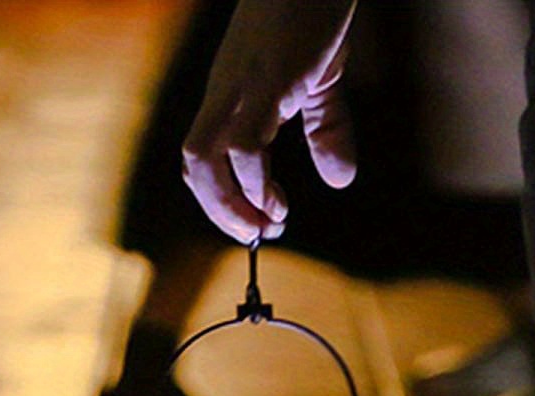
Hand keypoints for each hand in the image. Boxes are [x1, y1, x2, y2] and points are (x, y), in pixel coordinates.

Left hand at [183, 0, 357, 242]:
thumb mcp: (322, 81)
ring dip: (230, 204)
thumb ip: (328, 131)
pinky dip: (255, 181)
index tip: (261, 222)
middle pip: (194, 165)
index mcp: (232, 94)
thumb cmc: (316, 12)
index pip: (203, 158)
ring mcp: (241, 85)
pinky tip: (276, 201)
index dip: (223, 200)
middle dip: (222, 212)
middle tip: (262, 234)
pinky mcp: (266, 79)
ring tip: (268, 224)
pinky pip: (244, 143)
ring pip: (204, 159)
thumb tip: (340, 181)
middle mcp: (226, 92)